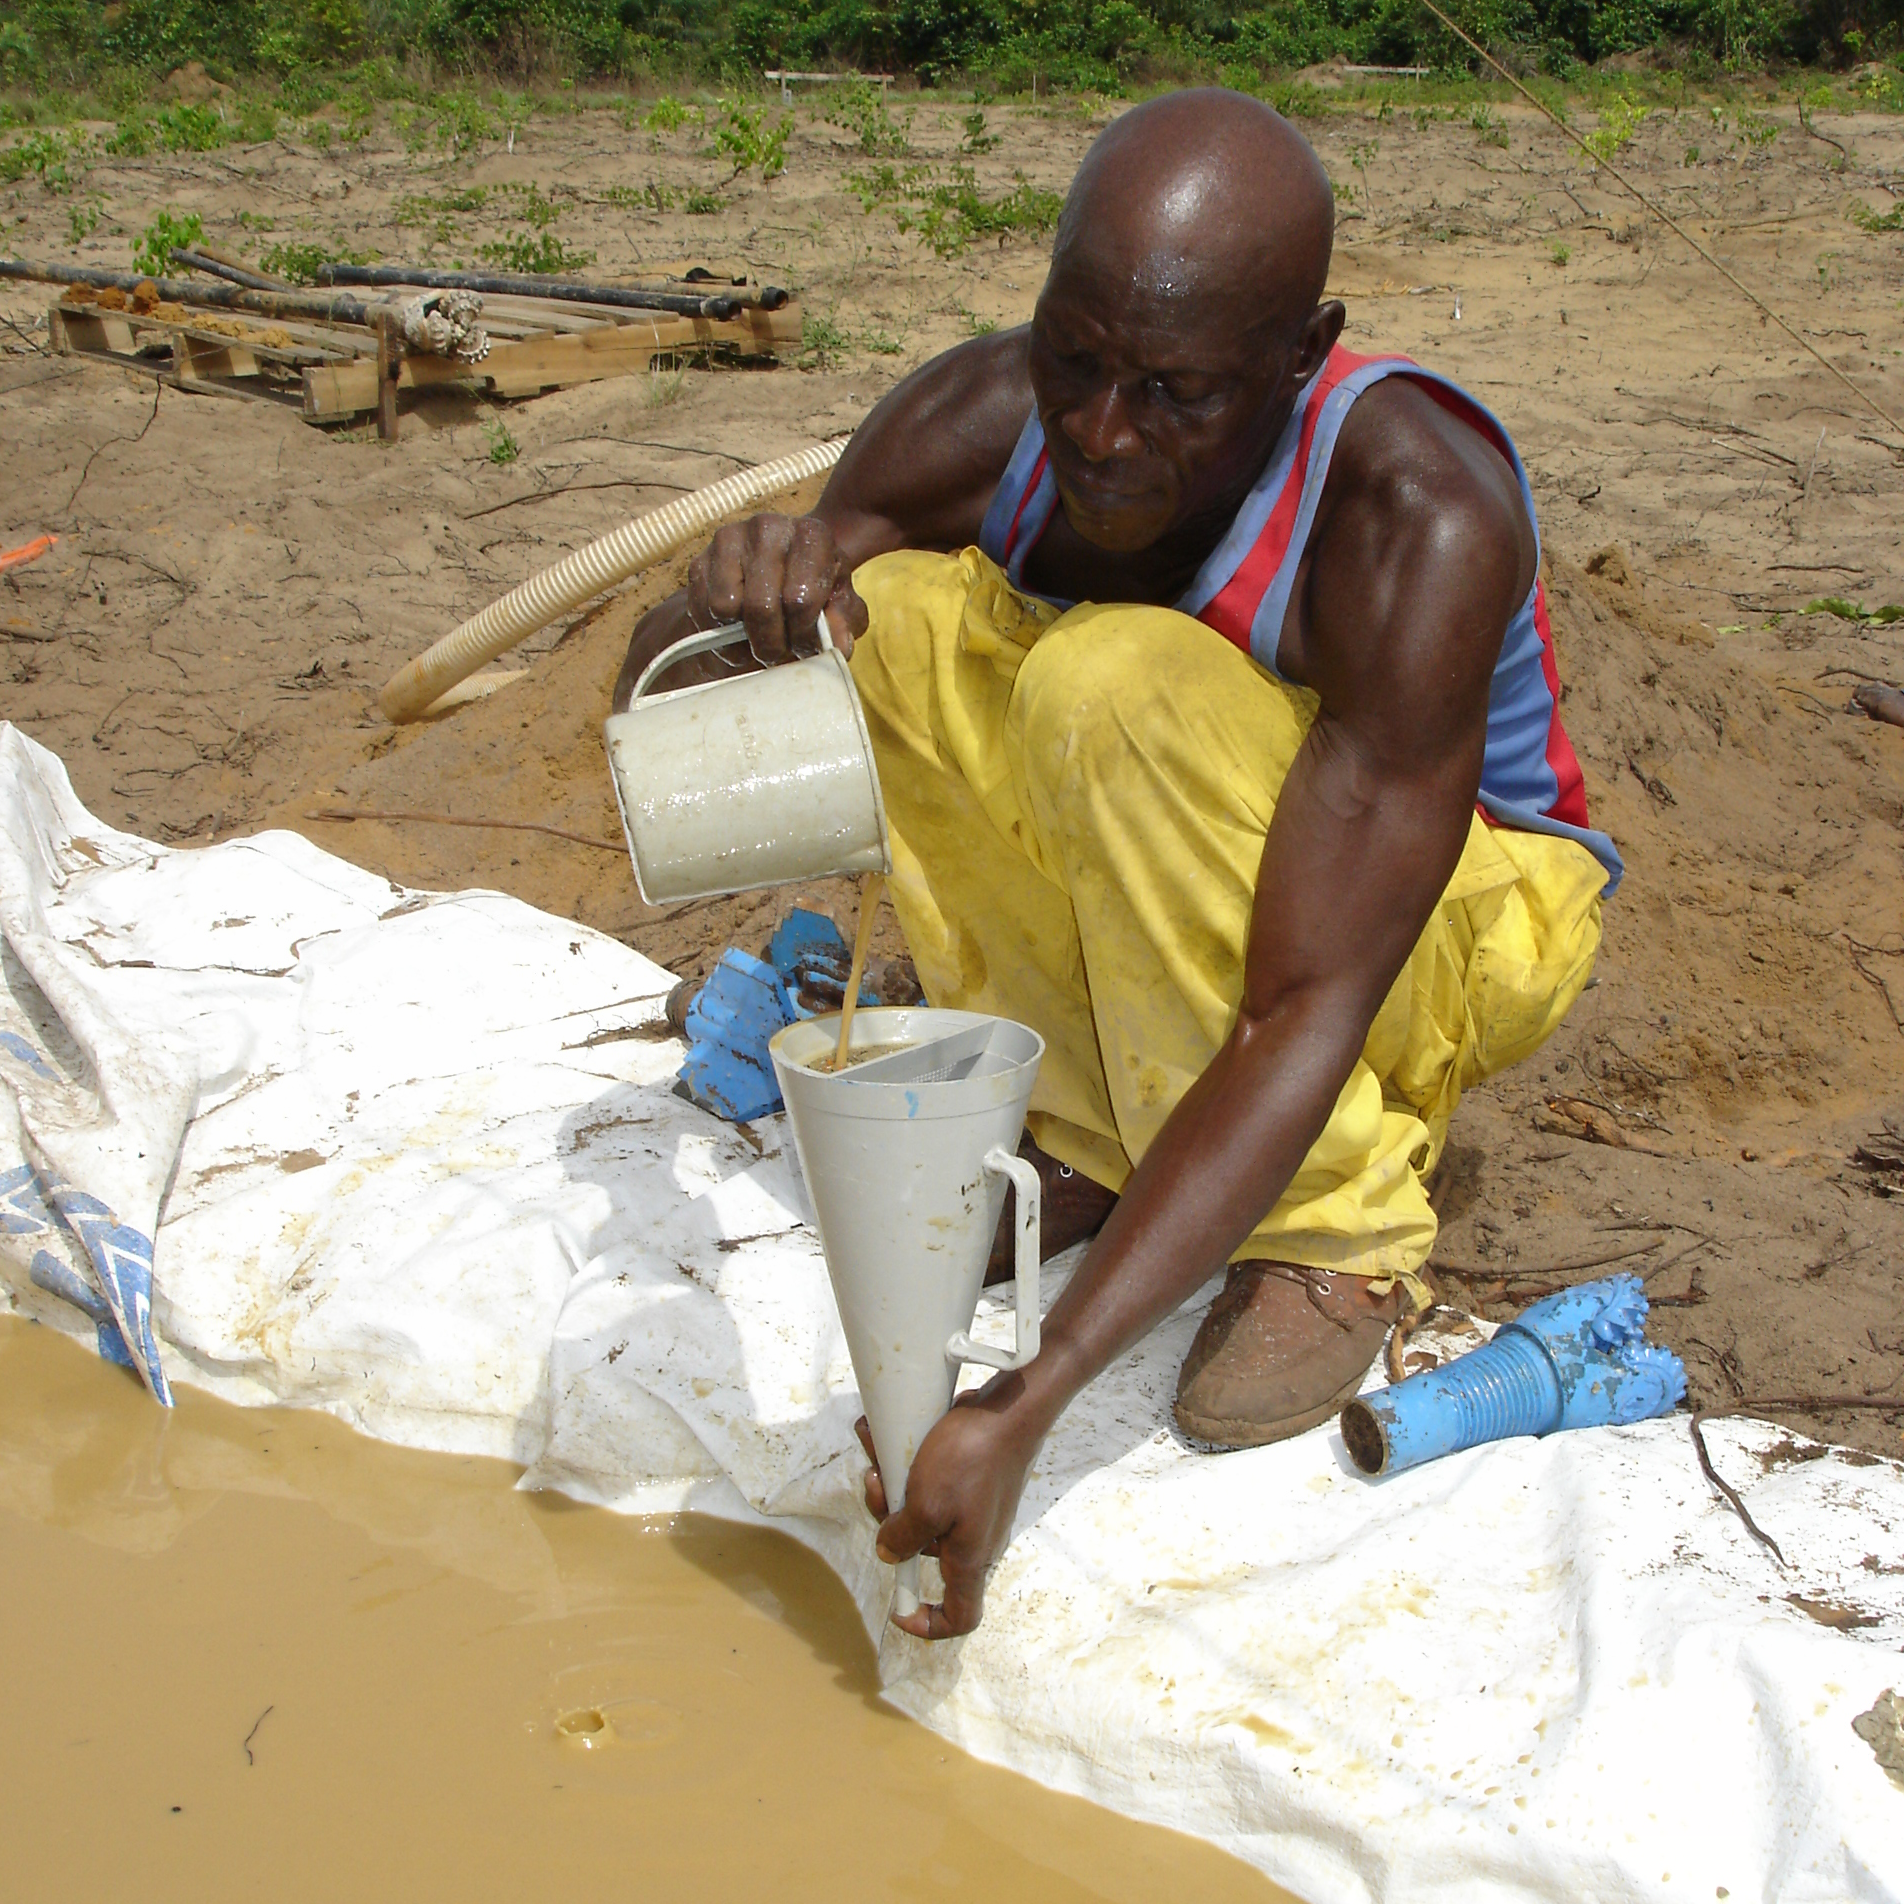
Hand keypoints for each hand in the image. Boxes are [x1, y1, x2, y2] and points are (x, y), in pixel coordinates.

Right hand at [686, 511, 868, 666]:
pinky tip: (736, 633)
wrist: (771, 577)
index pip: (800, 599)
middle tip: (780, 654)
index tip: (806, 646)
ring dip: (742, 641)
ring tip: (758, 641)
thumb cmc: (812, 592)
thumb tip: (838, 646)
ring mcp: (729, 539)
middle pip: (761, 607)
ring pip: (727, 609)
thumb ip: (845, 622)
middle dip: (772, 644)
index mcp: (812, 534)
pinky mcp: (699, 560)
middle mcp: (769, 527)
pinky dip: (718, 634)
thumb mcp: (839, 606)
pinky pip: (703, 611)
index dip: (803, 635)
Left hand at [855, 1380, 1041, 1640]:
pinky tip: (886, 1435)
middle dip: (889, 1520)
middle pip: (922, 1550)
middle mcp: (973, 1538)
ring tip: (878, 1452)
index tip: (898, 1609)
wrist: (1010, 1407)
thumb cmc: (972, 1459)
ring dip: (891, 1483)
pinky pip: (930, 1480)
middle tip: (876, 1483)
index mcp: (969, 1557)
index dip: (929, 1624)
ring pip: (920, 1509)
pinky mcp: (970, 1477)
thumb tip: (887, 1553)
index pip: (960, 1616)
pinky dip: (906, 1462)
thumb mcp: (927, 1503)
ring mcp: (973, 1506)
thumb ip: (902, 1536)